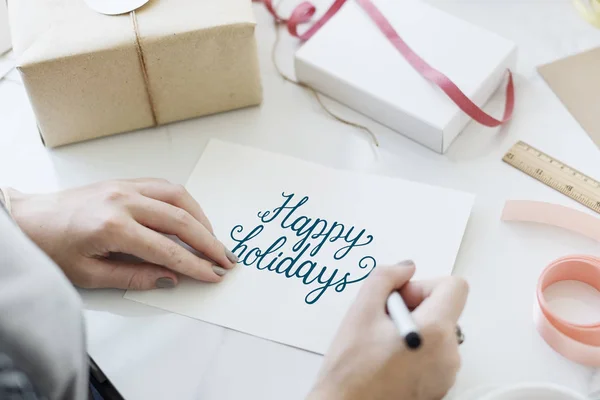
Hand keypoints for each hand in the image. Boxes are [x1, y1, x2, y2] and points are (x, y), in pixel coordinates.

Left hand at [6, 179, 237, 289]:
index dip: (194, 265)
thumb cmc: (51, 247)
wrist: (28, 219)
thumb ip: (133, 276)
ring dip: (201, 218)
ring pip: (178, 197)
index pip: (166, 250)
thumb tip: (169, 278)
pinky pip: (165, 187)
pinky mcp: (125, 181)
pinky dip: (185, 202)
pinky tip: (192, 217)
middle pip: (180, 220)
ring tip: (213, 240)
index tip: (212, 275)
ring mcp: (125, 186)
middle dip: (208, 242)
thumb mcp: (89, 274)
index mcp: (113, 227)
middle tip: (225, 259)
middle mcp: (123, 201)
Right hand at [308, 262, 467, 399]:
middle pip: (444, 309)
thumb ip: (385, 278)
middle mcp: (449, 355)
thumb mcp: (360, 311)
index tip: (401, 298)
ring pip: (438, 332)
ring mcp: (446, 375)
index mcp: (435, 332)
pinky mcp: (439, 388)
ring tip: (383, 343)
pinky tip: (389, 359)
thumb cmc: (350, 371)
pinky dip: (416, 350)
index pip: (455, 286)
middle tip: (383, 322)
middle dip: (415, 307)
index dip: (425, 285)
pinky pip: (435, 355)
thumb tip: (405, 268)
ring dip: (414, 328)